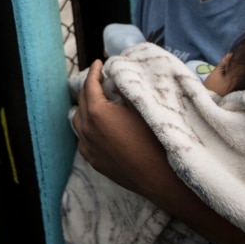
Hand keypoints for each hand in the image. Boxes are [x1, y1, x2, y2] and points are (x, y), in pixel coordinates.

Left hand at [73, 61, 244, 243]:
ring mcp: (90, 150)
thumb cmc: (159, 139)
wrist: (165, 181)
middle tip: (100, 77)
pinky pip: (85, 139)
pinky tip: (100, 125)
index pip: (90, 85)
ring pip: (79, 122)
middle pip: (82, 102)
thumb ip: (131, 87)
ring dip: (86, 107)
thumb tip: (124, 73)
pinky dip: (88, 127)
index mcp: (97, 113)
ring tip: (98, 98)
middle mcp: (88, 131)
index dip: (95, 71)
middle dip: (90, 87)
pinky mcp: (96, 163)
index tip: (99, 62)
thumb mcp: (146, 106)